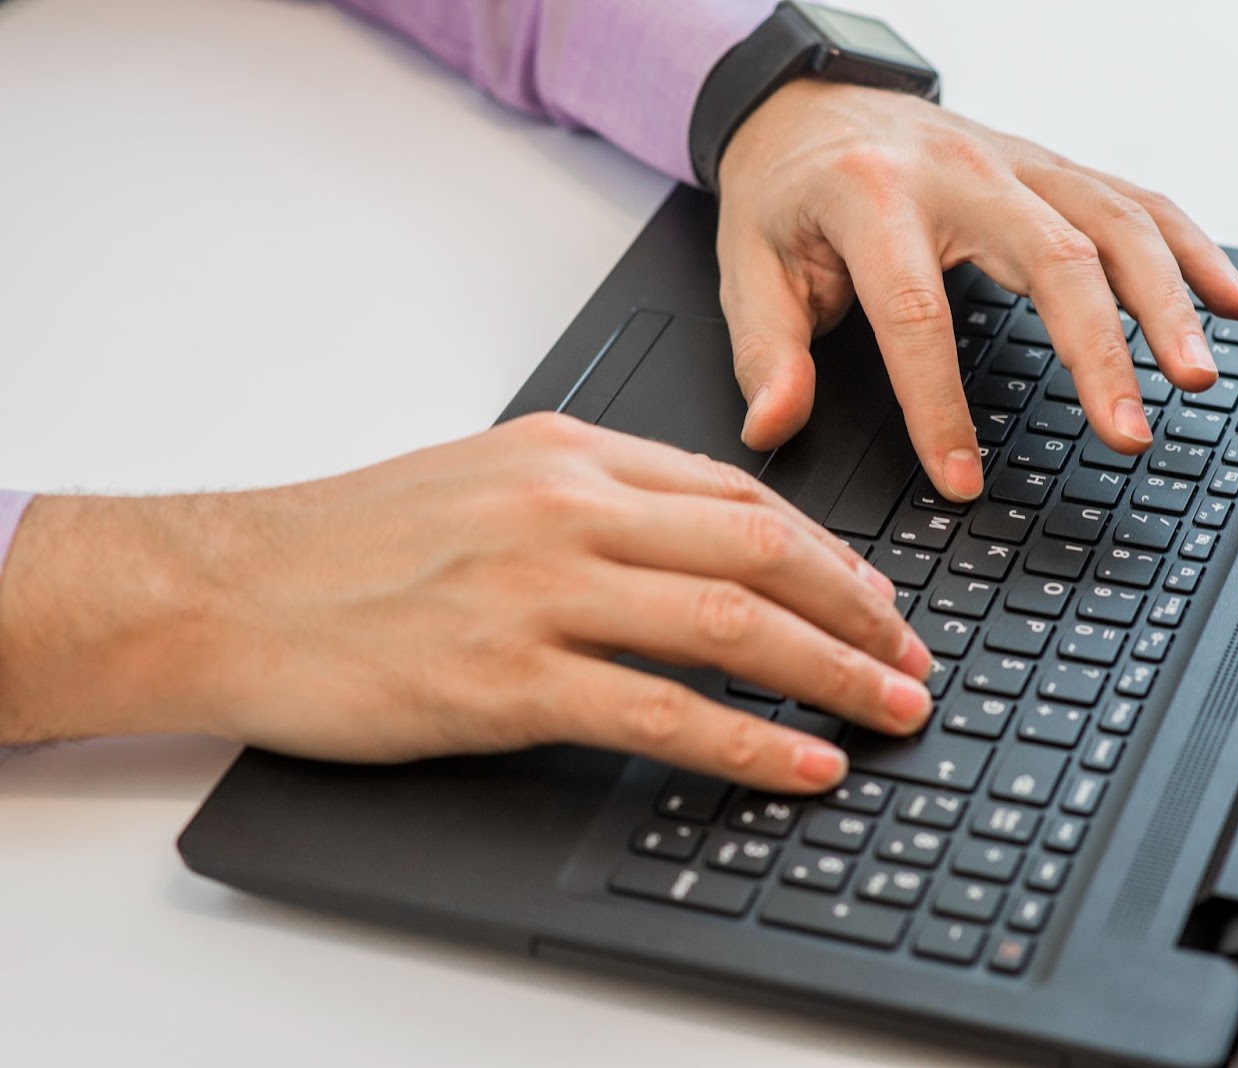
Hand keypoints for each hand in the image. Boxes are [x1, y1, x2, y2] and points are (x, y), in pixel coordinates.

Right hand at [0, 414, 931, 791]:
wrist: (231, 589)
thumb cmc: (350, 541)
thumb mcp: (486, 479)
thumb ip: (595, 499)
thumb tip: (701, 543)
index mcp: (569, 453)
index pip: (738, 496)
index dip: (827, 552)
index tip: (871, 596)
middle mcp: (568, 508)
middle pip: (760, 553)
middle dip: (858, 611)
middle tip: (911, 657)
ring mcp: (541, 591)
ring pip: (732, 625)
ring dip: (833, 673)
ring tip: (891, 710)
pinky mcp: (509, 677)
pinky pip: (663, 710)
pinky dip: (749, 741)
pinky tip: (802, 762)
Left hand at [716, 79, 1237, 499]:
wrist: (811, 101)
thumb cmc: (786, 190)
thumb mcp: (749, 266)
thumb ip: (767, 350)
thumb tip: (775, 426)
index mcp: (874, 196)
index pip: (917, 312)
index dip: (940, 405)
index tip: (961, 478)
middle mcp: (961, 169)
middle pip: (1054, 256)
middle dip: (1099, 351)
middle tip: (1127, 432)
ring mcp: (1018, 162)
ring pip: (1116, 223)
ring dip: (1168, 302)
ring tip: (1197, 378)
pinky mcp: (1052, 169)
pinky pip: (1140, 202)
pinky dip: (1195, 252)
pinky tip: (1236, 304)